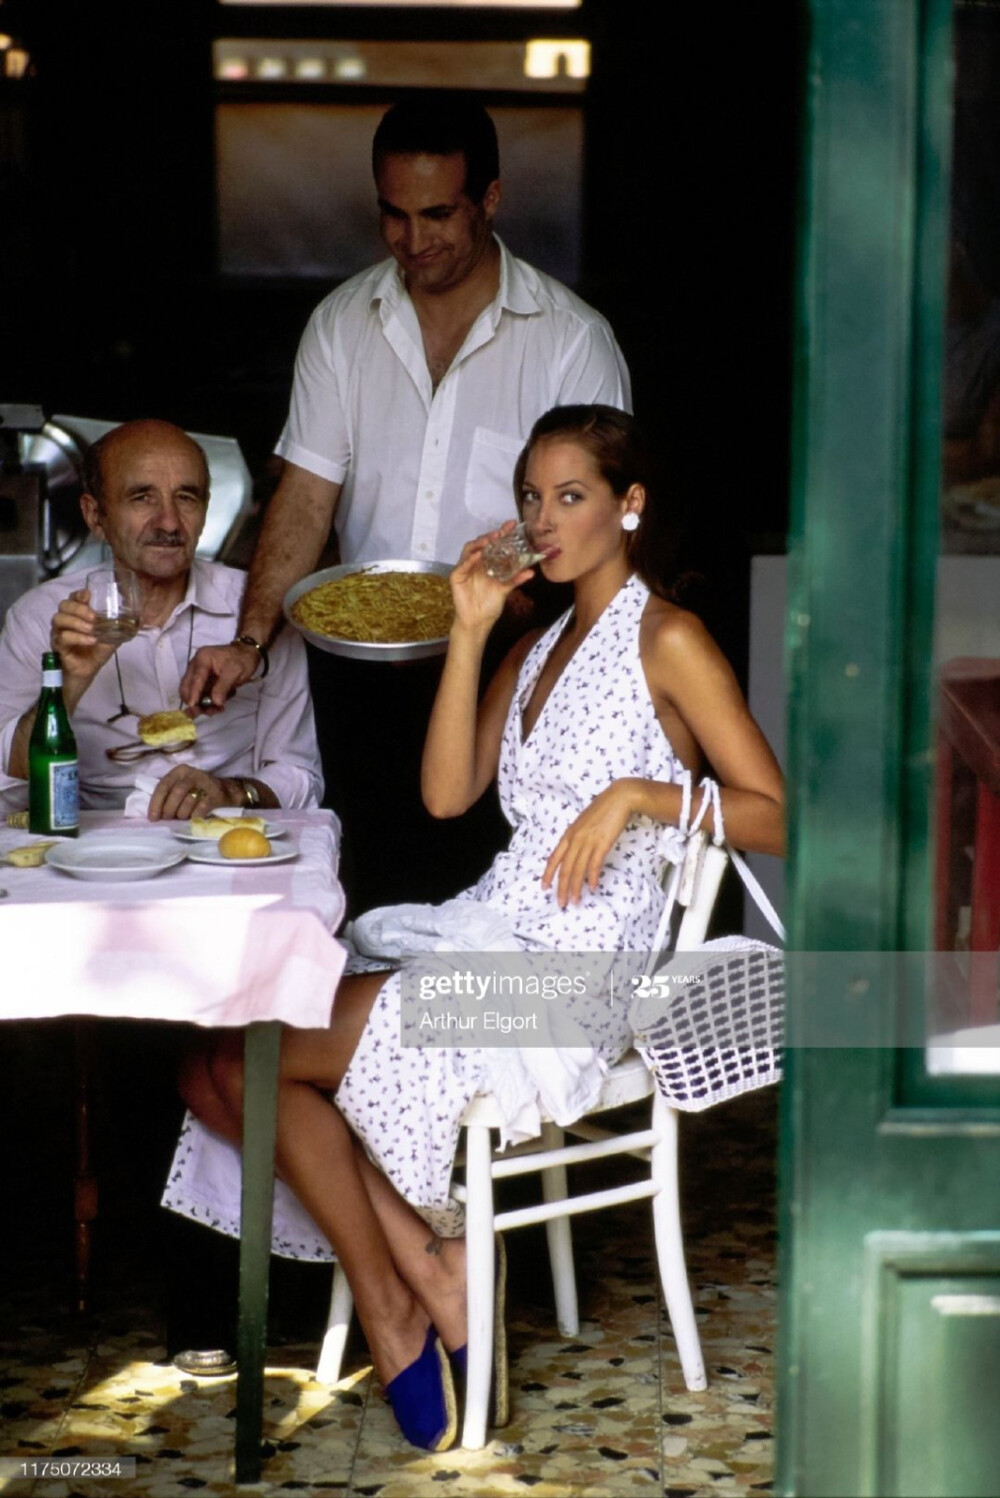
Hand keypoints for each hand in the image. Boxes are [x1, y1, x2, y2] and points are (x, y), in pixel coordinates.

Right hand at [50, 590, 116, 702]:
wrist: (88, 671)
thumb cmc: (96, 651)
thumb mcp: (110, 638)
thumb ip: (117, 628)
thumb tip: (134, 622)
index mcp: (77, 614)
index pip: (73, 598)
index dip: (79, 594)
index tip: (88, 595)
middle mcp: (65, 620)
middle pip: (64, 605)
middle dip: (79, 608)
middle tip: (94, 617)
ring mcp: (59, 632)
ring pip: (59, 619)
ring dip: (76, 622)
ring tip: (92, 629)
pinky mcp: (58, 645)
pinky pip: (62, 637)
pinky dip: (78, 637)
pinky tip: (91, 640)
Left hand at [148, 766, 233, 821]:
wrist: (225, 792)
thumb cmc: (197, 792)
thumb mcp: (181, 788)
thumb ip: (168, 796)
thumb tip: (155, 815)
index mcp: (179, 771)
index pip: (163, 785)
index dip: (156, 803)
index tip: (153, 818)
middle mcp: (192, 774)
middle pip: (176, 792)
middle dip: (169, 809)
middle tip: (169, 819)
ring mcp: (206, 782)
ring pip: (188, 800)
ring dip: (182, 813)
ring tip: (183, 818)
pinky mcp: (216, 794)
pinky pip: (202, 806)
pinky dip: (195, 815)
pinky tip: (194, 818)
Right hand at [180, 642, 258, 710]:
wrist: (246, 654)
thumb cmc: (242, 660)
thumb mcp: (236, 671)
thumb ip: (223, 686)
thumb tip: (215, 702)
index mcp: (202, 659)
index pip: (195, 678)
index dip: (193, 693)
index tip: (192, 706)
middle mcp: (195, 665)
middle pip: (187, 687)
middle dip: (194, 701)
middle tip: (207, 712)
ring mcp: (197, 673)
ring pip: (191, 693)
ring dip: (200, 704)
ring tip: (216, 710)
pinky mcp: (201, 681)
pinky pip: (199, 694)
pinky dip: (205, 702)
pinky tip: (218, 705)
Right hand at [449, 523, 534, 633]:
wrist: (478, 621)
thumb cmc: (489, 605)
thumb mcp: (505, 589)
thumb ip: (516, 579)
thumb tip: (532, 572)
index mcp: (487, 563)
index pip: (494, 544)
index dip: (502, 534)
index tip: (512, 525)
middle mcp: (476, 562)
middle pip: (482, 544)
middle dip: (492, 536)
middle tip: (502, 532)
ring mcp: (465, 568)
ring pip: (470, 550)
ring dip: (480, 543)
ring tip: (491, 540)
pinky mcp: (456, 577)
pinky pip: (462, 565)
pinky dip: (470, 559)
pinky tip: (478, 555)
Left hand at [542, 781, 637, 907]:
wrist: (619, 798)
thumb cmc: (603, 809)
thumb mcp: (584, 823)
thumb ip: (578, 837)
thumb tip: (576, 851)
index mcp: (569, 834)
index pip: (554, 858)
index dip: (548, 874)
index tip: (544, 887)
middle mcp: (575, 839)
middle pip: (565, 868)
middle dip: (562, 888)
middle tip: (561, 903)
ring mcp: (588, 841)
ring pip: (577, 869)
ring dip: (576, 888)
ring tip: (575, 901)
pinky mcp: (602, 843)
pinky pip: (594, 864)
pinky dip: (592, 878)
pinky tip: (592, 888)